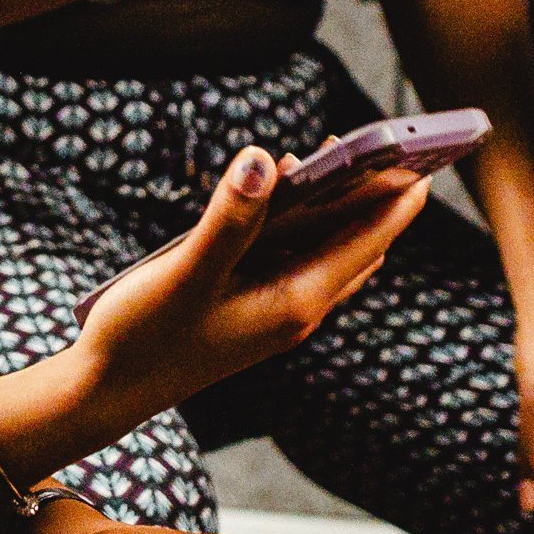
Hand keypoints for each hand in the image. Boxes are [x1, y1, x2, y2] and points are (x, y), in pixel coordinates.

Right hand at [74, 145, 435, 426]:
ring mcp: (276, 309)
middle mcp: (297, 308)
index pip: (367, 240)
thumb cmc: (145, 336)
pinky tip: (282, 191)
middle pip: (358, 242)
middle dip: (378, 195)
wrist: (106, 390)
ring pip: (328, 249)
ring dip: (340, 206)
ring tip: (341, 154)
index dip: (398, 198)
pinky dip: (303, 221)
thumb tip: (266, 160)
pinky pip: (298, 255)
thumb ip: (229, 218)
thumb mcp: (185, 273)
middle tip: (390, 142)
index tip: (426, 155)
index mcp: (295, 303)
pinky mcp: (253, 305)